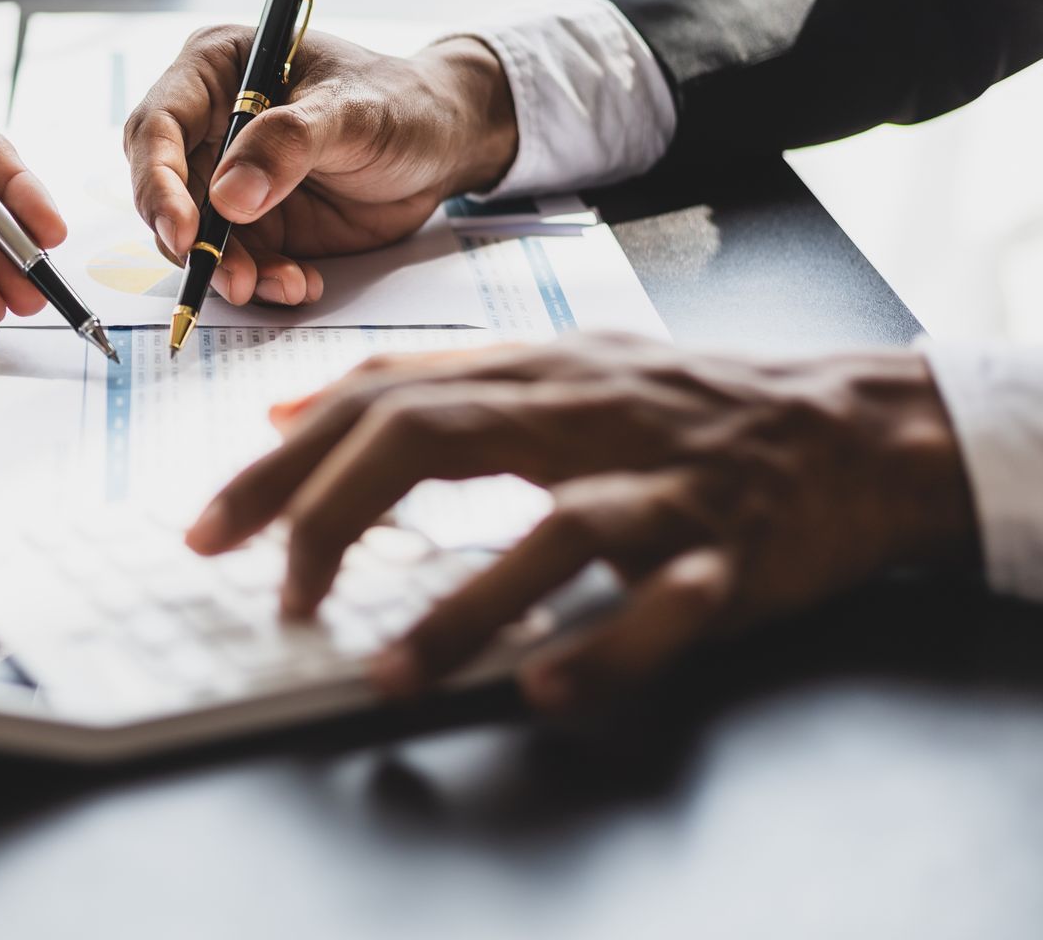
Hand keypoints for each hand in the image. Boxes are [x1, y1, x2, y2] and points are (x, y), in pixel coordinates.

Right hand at [123, 27, 517, 306]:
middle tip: (231, 277)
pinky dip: (263, 281)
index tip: (184, 231)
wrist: (445, 144)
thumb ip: (289, 143)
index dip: (159, 181)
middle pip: (166, 190)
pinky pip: (238, 261)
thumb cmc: (402, 104)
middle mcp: (211, 122)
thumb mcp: (354, 113)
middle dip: (194, 241)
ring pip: (198, 236)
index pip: (158, 126)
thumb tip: (228, 196)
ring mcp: (230, 176)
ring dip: (231, 270)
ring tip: (280, 285)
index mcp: (218, 69)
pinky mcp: (254, 221)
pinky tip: (299, 283)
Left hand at [186, 334, 976, 711]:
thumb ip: (427, 383)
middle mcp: (586, 415)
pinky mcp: (729, 557)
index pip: (380, 400)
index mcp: (532, 372)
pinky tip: (539, 691)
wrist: (847, 430)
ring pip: (554, 531)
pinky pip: (662, 608)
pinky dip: (602, 652)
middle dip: (328, 513)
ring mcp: (662, 486)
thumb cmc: (679, 406)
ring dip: (461, 610)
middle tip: (274, 591)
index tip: (212, 525)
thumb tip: (290, 410)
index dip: (285, 462)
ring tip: (386, 672)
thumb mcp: (551, 368)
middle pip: (431, 440)